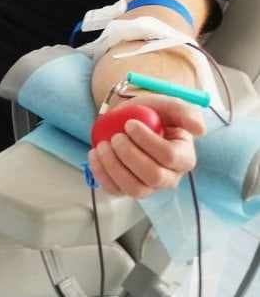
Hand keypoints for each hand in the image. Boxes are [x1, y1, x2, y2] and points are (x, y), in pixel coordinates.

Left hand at [87, 92, 205, 197]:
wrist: (128, 120)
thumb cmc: (152, 113)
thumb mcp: (167, 105)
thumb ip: (185, 111)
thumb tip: (200, 130)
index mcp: (183, 157)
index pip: (169, 156)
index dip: (147, 141)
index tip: (129, 124)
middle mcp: (169, 176)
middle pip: (153, 176)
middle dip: (130, 155)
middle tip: (116, 137)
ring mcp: (148, 186)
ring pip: (134, 189)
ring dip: (114, 167)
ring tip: (102, 145)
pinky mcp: (127, 189)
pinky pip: (115, 191)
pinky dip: (101, 174)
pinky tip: (95, 154)